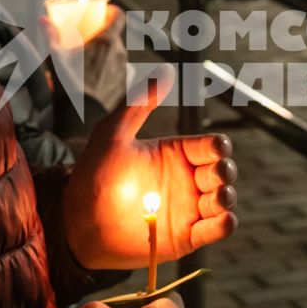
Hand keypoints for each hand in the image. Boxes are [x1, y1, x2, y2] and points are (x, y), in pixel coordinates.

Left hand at [63, 66, 237, 268]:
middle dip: (226, 171)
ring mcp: (188, 209)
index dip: (218, 147)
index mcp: (176, 154)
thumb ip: (139, 103)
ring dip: (228, 197)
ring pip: (224, 200)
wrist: (79, 221)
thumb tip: (165, 71)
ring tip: (218, 196)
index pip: (211, 146)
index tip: (215, 149)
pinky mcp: (187, 237)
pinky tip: (224, 219)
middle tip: (216, 173)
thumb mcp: (114, 132)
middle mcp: (187, 180)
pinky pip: (215, 231)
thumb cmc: (94, 174)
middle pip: (223, 172)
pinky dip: (225, 225)